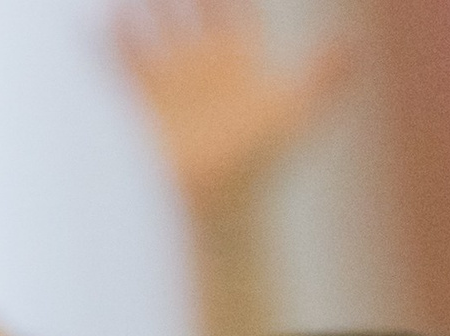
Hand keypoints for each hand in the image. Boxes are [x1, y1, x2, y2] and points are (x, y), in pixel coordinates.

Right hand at [111, 0, 354, 213]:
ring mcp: (175, 79)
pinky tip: (96, 27)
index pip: (227, 2)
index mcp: (237, 52)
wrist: (228, 203)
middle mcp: (203, 59)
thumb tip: (353, 46)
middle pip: (184, 6)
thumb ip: (324, 78)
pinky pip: (126, 69)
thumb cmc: (265, 161)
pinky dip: (108, 48)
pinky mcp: (151, 103)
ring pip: (153, 29)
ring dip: (142, 9)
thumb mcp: (298, 113)